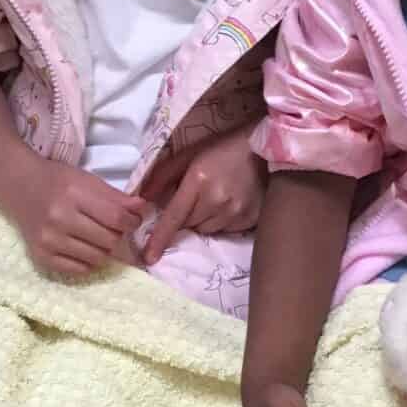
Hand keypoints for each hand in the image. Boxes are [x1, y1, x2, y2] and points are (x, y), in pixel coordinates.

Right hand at [0, 151, 144, 276]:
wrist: (18, 185)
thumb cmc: (57, 180)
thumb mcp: (88, 180)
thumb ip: (116, 197)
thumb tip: (143, 209)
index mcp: (73, 195)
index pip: (116, 218)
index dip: (132, 222)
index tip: (134, 220)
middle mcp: (59, 219)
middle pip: (109, 240)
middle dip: (117, 235)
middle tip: (112, 227)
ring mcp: (48, 240)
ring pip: (97, 257)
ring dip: (104, 249)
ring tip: (98, 237)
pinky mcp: (41, 256)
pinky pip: (78, 270)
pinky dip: (88, 262)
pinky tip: (84, 248)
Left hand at [141, 127, 266, 263]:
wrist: (263, 148)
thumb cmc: (221, 149)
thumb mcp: (188, 154)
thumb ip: (163, 175)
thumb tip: (143, 199)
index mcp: (198, 182)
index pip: (174, 218)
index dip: (159, 239)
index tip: (149, 258)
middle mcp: (217, 201)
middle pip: (189, 225)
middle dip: (186, 216)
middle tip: (196, 197)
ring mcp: (237, 212)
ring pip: (207, 230)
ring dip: (204, 220)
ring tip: (215, 199)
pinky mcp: (251, 219)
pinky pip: (227, 230)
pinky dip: (223, 221)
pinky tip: (230, 203)